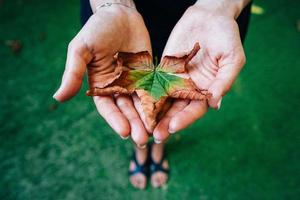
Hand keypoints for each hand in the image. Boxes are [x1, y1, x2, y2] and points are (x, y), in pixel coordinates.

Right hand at [53, 5, 150, 145]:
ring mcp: (134, 82)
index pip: (107, 107)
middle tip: (142, 139)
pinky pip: (155, 91)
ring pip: (141, 104)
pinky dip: (159, 103)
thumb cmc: (97, 30)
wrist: (120, 15)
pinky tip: (165, 114)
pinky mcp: (149, 76)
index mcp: (100, 85)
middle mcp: (117, 88)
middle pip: (126, 110)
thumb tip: (58, 98)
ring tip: (154, 132)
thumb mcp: (81, 49)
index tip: (124, 132)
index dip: (115, 119)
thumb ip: (73, 73)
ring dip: (147, 119)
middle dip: (134, 124)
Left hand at [153, 1, 246, 141]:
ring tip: (144, 126)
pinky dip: (147, 94)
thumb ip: (224, 81)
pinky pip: (154, 83)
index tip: (173, 127)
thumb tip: (215, 104)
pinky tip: (137, 103)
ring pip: (164, 100)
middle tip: (155, 135)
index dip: (185, 119)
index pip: (196, 109)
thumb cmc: (226, 36)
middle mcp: (190, 88)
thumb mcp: (232, 58)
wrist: (209, 16)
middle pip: (177, 109)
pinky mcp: (164, 69)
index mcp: (208, 90)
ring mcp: (176, 79)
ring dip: (155, 114)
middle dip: (167, 123)